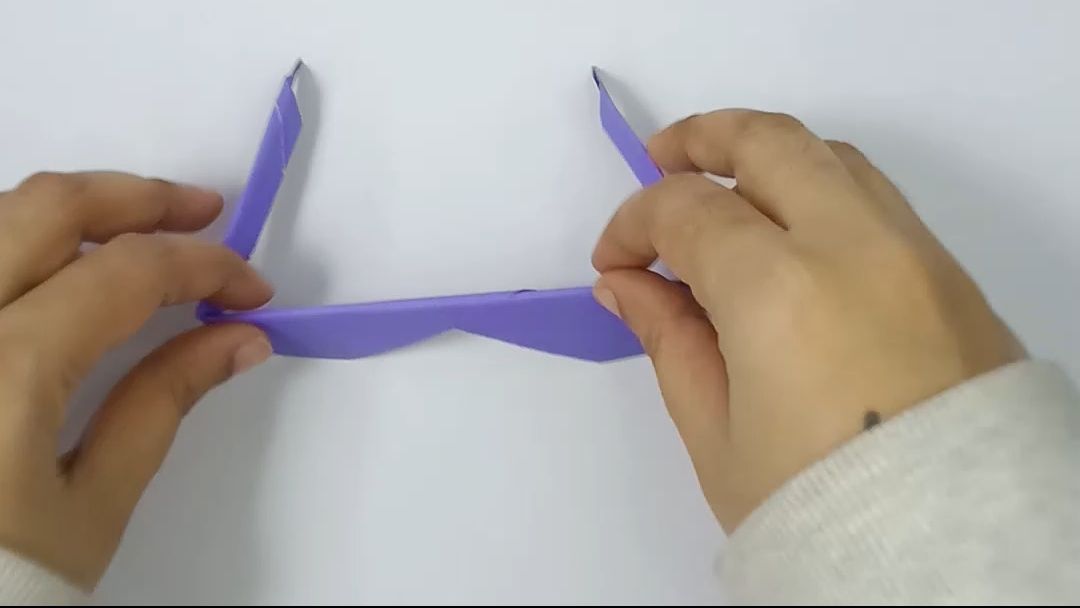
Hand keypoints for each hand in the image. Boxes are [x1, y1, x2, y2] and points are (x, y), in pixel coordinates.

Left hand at [0, 172, 271, 589]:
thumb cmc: (0, 582)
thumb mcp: (92, 506)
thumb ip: (163, 402)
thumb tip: (239, 337)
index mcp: (6, 368)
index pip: (126, 271)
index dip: (204, 265)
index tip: (252, 291)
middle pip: (47, 207)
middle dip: (138, 197)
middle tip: (202, 212)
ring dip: (74, 211)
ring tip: (136, 231)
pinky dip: (18, 242)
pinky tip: (55, 268)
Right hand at [591, 111, 1025, 530]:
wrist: (948, 552)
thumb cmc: (815, 504)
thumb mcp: (716, 433)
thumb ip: (669, 338)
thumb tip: (628, 284)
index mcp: (779, 289)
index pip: (688, 211)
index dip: (634, 225)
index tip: (614, 263)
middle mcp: (853, 246)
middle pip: (769, 144)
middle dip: (701, 140)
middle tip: (659, 160)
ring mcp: (914, 254)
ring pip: (832, 157)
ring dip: (768, 156)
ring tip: (725, 186)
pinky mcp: (951, 276)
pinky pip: (876, 199)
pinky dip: (822, 189)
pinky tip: (790, 233)